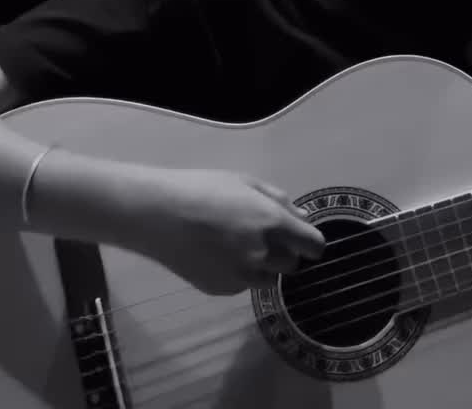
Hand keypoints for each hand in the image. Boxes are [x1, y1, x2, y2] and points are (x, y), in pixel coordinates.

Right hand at [130, 167, 324, 295]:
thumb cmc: (203, 188)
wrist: (158, 215)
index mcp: (271, 222)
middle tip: (261, 236)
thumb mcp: (244, 181)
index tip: (304, 241)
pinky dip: (239, 275)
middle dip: (283, 252)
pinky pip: (242, 286)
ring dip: (263, 267)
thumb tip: (302, 217)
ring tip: (237, 246)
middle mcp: (262, 254)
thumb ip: (278, 200)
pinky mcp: (221, 290)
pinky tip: (217, 256)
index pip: (312, 245)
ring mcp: (241, 276)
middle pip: (291, 264)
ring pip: (268, 279)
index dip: (311, 243)